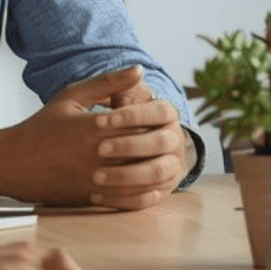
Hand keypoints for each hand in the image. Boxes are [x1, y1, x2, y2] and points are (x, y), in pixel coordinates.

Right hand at [0, 66, 182, 208]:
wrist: (12, 162)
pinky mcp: (89, 197)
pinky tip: (149, 187)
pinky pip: (124, 200)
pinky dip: (141, 195)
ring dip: (153, 172)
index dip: (153, 122)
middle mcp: (96, 154)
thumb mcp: (72, 96)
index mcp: (94, 127)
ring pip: (138, 178)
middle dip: (156, 146)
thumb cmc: (42, 125)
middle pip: (142, 151)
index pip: (139, 123)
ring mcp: (93, 178)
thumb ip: (107, 82)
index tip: (158, 119)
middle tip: (166, 141)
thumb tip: (139, 69)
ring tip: (162, 162)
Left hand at [92, 89, 188, 209]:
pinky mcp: (160, 191)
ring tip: (95, 177)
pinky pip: (146, 200)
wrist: (114, 151)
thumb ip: (116, 83)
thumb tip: (136, 69)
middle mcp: (175, 140)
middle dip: (129, 146)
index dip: (132, 115)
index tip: (101, 119)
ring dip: (126, 177)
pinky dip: (122, 199)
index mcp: (167, 115)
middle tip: (99, 149)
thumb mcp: (107, 100)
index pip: (160, 111)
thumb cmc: (108, 120)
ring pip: (155, 174)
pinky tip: (96, 196)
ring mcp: (170, 168)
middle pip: (161, 143)